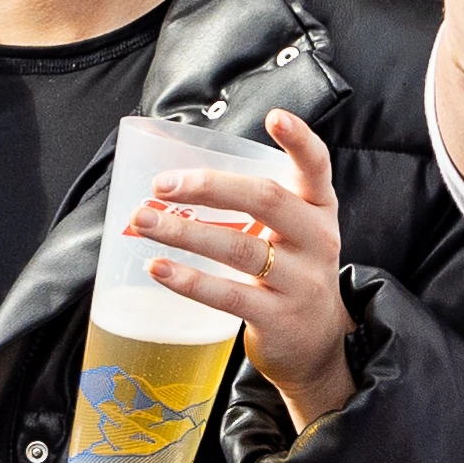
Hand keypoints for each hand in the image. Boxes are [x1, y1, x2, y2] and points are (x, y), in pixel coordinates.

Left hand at [128, 108, 358, 433]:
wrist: (318, 346)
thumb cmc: (292, 275)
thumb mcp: (293, 233)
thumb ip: (257, 205)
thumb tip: (177, 180)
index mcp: (318, 209)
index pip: (317, 167)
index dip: (299, 140)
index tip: (274, 116)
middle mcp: (316, 240)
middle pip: (266, 200)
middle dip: (209, 187)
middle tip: (163, 184)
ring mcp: (300, 281)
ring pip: (239, 248)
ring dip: (185, 232)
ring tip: (145, 220)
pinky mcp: (278, 318)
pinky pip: (229, 296)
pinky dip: (189, 280)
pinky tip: (158, 267)